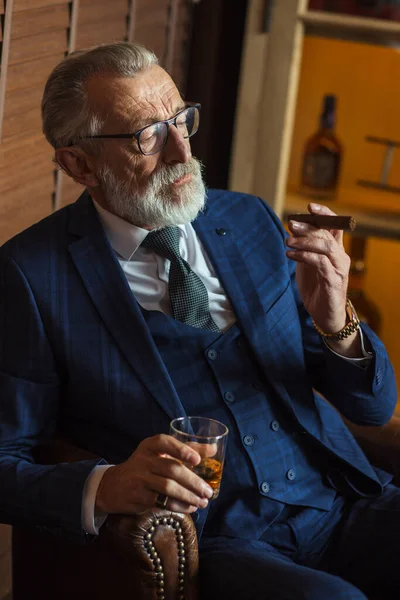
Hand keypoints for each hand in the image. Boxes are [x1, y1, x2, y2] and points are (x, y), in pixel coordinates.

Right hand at [95, 434, 213, 514]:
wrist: (113, 486)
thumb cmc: (145, 467)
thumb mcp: (159, 454)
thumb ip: (186, 449)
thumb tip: (215, 449)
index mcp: (150, 446)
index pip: (165, 442)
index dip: (182, 450)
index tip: (197, 461)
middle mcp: (143, 460)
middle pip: (172, 469)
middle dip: (193, 481)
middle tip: (208, 491)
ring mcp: (139, 478)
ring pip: (168, 487)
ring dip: (189, 496)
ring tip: (203, 502)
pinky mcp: (138, 496)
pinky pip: (162, 502)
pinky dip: (179, 506)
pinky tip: (190, 507)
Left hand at [285, 202, 349, 333]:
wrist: (325, 315)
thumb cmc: (316, 288)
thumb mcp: (308, 264)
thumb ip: (304, 248)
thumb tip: (293, 228)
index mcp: (336, 251)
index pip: (335, 226)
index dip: (324, 214)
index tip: (310, 206)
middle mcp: (341, 257)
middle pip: (328, 234)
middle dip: (309, 227)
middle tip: (291, 223)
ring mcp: (339, 269)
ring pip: (326, 247)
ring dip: (306, 241)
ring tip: (288, 242)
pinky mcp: (333, 282)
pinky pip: (320, 264)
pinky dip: (305, 256)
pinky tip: (290, 255)